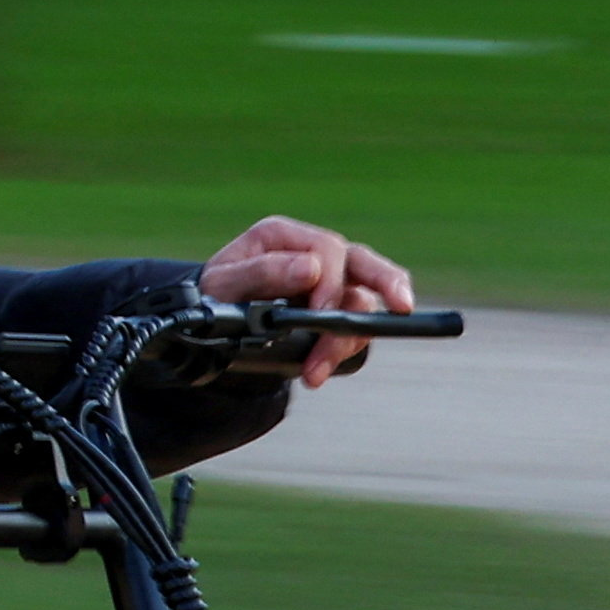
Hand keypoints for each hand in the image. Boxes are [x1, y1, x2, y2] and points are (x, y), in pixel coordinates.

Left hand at [197, 213, 415, 385]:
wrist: (206, 326)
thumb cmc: (213, 297)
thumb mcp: (223, 285)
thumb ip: (262, 273)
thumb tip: (310, 268)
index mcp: (284, 238)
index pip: (327, 249)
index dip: (331, 283)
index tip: (319, 317)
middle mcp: (312, 255)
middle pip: (363, 262)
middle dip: (387, 284)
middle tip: (403, 308)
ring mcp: (327, 283)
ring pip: (363, 300)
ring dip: (349, 338)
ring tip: (315, 372)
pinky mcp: (332, 311)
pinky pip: (355, 326)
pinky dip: (344, 349)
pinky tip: (319, 370)